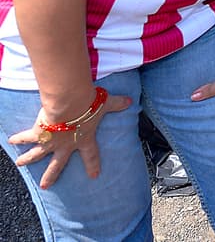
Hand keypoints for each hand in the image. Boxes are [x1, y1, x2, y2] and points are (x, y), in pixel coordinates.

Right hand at [9, 89, 130, 187]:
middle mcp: (66, 145)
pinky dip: (18, 138)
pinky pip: (26, 137)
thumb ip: (118, 104)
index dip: (93, 165)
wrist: (71, 104)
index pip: (92, 155)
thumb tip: (130, 102)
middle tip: (45, 186)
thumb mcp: (106, 104)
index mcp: (84, 140)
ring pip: (37, 154)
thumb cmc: (90, 105)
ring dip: (28, 159)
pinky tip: (10, 141)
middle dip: (52, 175)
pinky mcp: (38, 134)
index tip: (94, 176)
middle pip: (58, 164)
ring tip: (20, 164)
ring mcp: (51, 142)